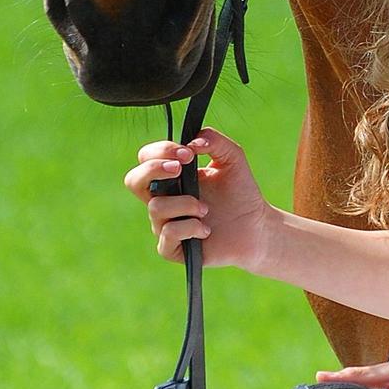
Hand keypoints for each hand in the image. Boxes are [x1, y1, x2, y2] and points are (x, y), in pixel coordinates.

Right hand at [123, 128, 272, 272]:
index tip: (188, 154)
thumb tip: (192, 142)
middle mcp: (163, 198)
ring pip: (156, 208)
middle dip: (153, 169)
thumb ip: (214, 140)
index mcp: (172, 176)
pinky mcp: (171, 248)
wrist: (256, 226)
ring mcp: (164, 224)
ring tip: (206, 208)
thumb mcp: (232, 157)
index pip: (146, 157)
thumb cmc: (240, 191)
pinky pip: (167, 234)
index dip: (161, 151)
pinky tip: (205, 229)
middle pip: (133, 180)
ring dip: (185, 203)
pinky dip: (189, 228)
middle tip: (180, 169)